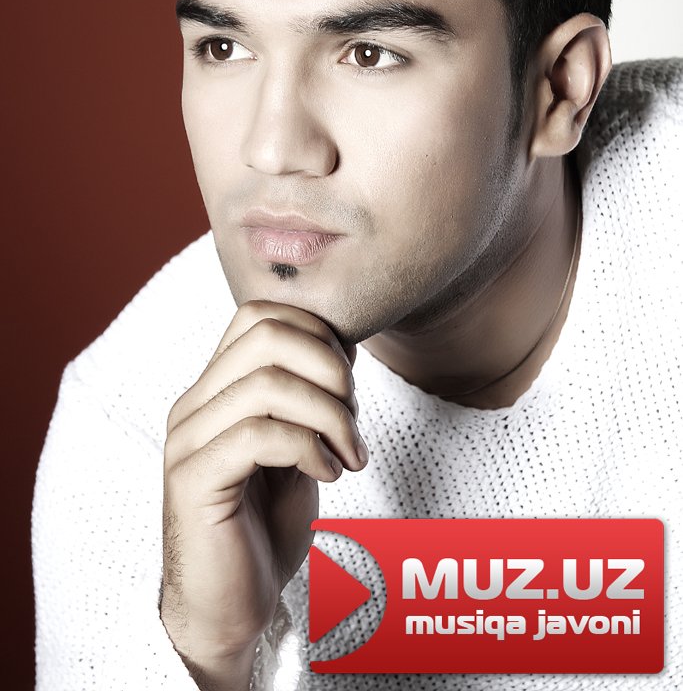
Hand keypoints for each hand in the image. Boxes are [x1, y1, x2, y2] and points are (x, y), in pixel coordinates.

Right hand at [160, 300, 366, 689]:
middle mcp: (194, 403)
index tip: (349, 384)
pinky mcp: (192, 480)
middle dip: (330, 368)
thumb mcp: (296, 447)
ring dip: (329, 415)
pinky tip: (327, 477)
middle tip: (353, 419)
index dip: (319, 334)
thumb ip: (306, 397)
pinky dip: (308, 449)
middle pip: (266, 334)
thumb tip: (342, 347)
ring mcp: (188, 439)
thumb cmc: (265, 528)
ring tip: (349, 454)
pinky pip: (257, 436)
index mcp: (216, 387)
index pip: (261, 314)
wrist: (228, 609)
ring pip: (266, 383)